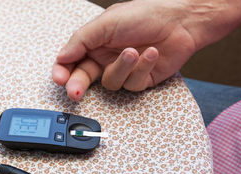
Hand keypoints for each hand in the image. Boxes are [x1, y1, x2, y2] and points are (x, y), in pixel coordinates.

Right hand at [52, 0, 198, 100]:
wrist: (181, 21)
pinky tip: (151, 54)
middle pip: (85, 79)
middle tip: (74, 92)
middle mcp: (106, 58)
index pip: (72, 61)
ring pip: (111, 83)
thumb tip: (61, 56)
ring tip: (133, 52)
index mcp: (95, 43)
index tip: (60, 79)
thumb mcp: (107, 23)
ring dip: (122, 68)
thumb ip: (81, 41)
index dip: (63, 71)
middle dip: (78, 86)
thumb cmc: (145, 14)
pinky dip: (142, 68)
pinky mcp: (140, 79)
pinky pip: (133, 84)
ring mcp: (123, 70)